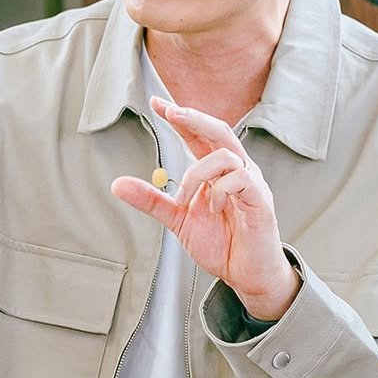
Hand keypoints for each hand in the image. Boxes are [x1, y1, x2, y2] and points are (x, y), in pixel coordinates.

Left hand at [111, 97, 300, 319]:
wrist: (246, 275)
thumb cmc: (222, 244)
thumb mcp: (178, 220)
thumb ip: (152, 200)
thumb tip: (117, 184)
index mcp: (217, 172)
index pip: (198, 136)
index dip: (180, 118)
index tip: (156, 103)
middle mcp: (237, 170)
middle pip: (219, 131)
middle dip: (195, 119)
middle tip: (171, 112)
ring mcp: (252, 183)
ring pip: (225, 156)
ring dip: (198, 174)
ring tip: (188, 199)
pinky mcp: (261, 200)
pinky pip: (242, 179)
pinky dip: (221, 190)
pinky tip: (214, 209)